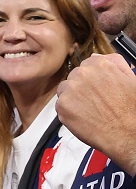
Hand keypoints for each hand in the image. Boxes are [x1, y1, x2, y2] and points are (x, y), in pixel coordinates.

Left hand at [57, 53, 135, 175]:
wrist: (125, 132)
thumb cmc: (130, 108)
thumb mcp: (130, 78)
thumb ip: (113, 63)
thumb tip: (97, 56)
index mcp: (99, 64)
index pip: (87, 65)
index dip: (92, 78)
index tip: (96, 87)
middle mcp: (82, 74)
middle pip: (74, 77)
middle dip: (81, 87)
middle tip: (94, 100)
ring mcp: (70, 90)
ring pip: (64, 90)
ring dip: (72, 97)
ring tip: (88, 109)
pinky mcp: (62, 106)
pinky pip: (60, 105)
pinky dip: (68, 111)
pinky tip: (82, 117)